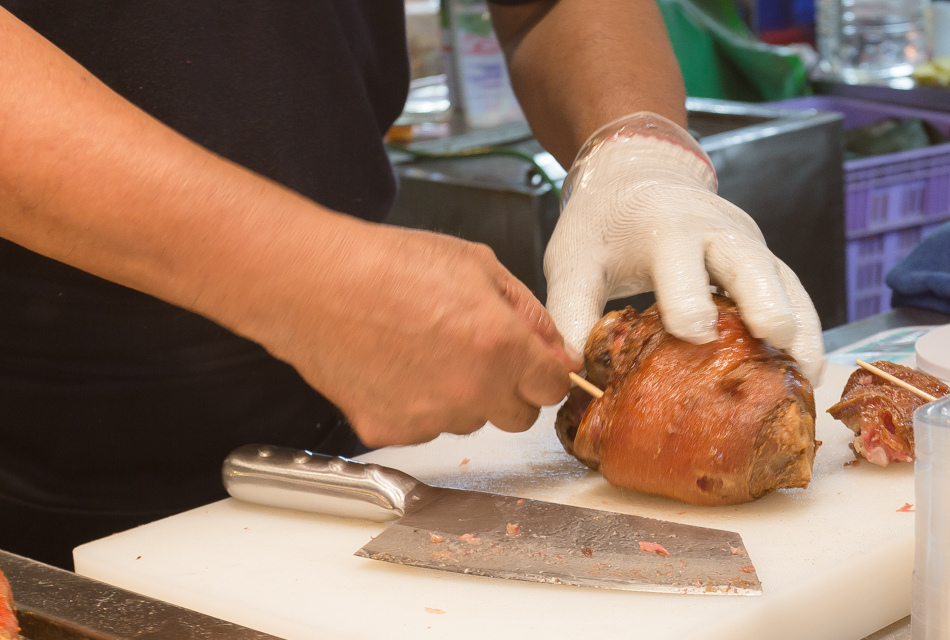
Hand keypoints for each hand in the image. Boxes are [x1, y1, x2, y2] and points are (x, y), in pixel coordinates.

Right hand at [265, 218, 579, 447]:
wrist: (314, 283)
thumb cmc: (387, 265)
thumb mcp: (477, 264)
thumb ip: (529, 313)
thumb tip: (559, 352)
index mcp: (501, 346)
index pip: (555, 387)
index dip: (546, 371)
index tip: (535, 364)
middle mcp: (471, 391)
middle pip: (519, 417)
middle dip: (510, 389)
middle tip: (477, 352)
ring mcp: (430, 417)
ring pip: (470, 422)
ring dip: (463, 396)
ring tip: (423, 350)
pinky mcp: (390, 431)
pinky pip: (424, 427)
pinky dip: (417, 405)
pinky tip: (395, 368)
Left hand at [543, 112, 823, 381]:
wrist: (634, 176)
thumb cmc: (600, 224)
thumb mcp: (571, 262)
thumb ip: (570, 313)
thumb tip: (573, 373)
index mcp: (662, 226)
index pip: (679, 263)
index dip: (686, 300)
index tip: (694, 336)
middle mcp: (714, 229)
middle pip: (748, 263)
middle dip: (765, 303)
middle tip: (779, 345)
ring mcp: (744, 241)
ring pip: (783, 279)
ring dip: (800, 325)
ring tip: (809, 376)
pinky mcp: (760, 256)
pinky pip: (790, 289)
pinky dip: (804, 325)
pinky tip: (806, 368)